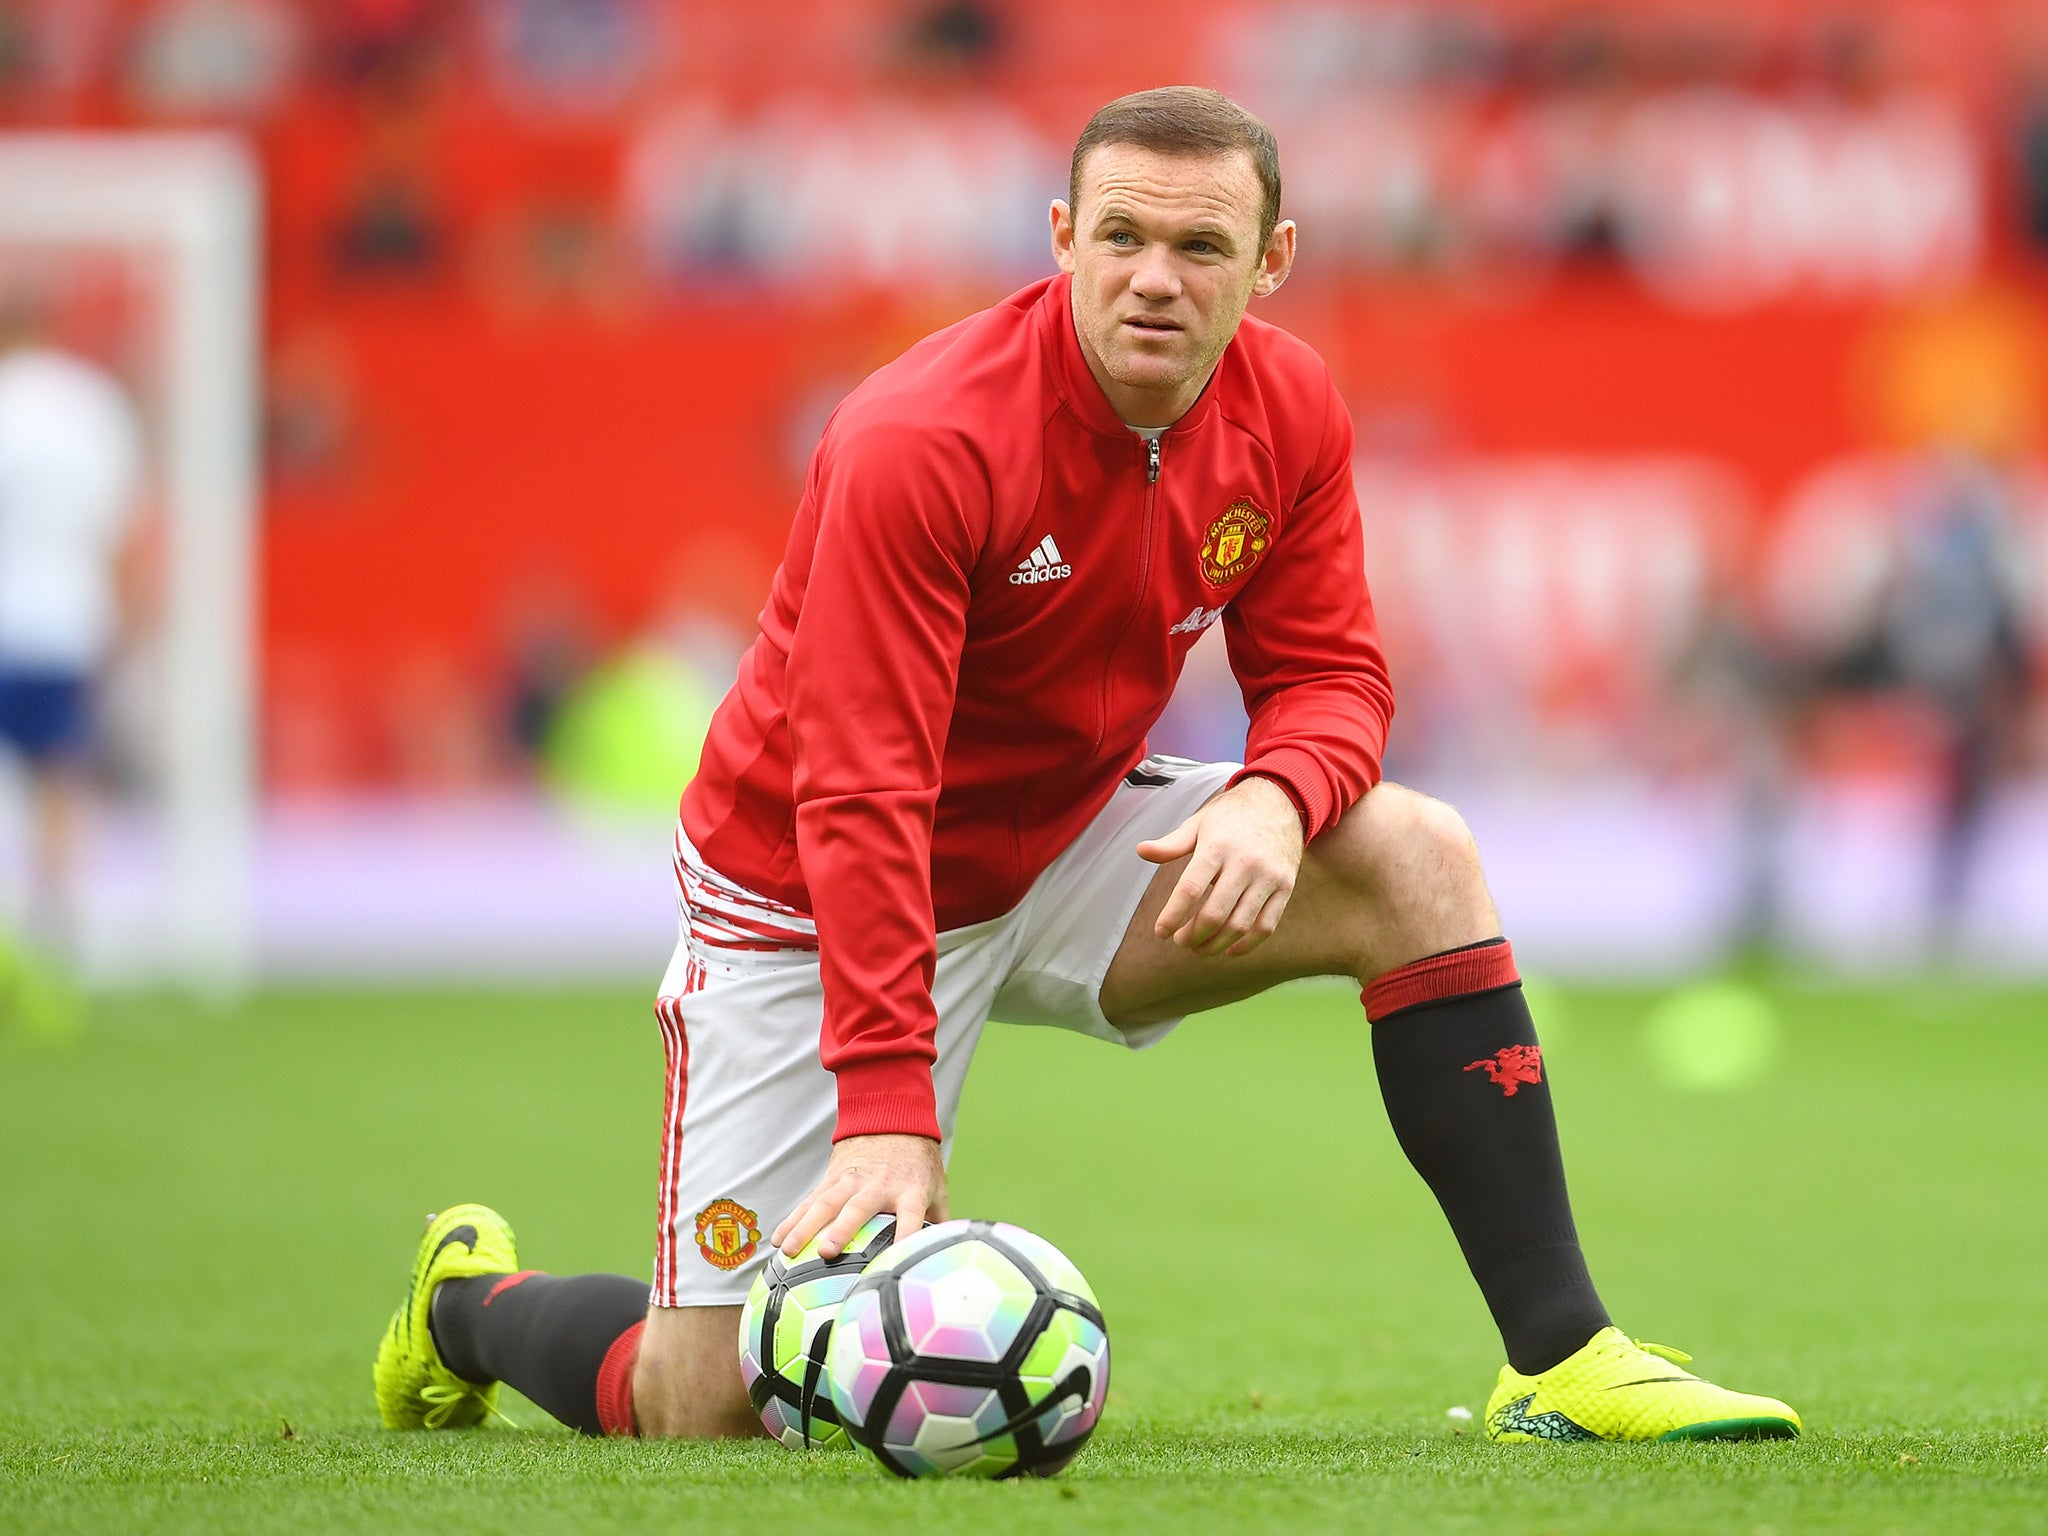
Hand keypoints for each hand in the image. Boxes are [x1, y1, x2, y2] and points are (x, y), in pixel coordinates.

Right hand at [772, 1132, 946, 1258]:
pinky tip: (778, 1239)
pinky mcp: (834, 1176)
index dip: (906, 1237)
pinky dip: (794, 1219)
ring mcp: (853, 1179)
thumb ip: (940, 1220)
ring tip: (788, 1250)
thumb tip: (947, 1256)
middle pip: (858, 1209)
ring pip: (826, 1203)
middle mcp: (879, 1185)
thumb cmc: (918, 1160)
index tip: (897, 1261)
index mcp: (911, 1190)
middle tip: (826, 1253)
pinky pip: (811, 1199)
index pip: (911, 1217)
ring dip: (806, 1227)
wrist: (892, 1116)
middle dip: (841, 1230)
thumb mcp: (937, 1185)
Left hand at [1135, 775, 1304, 958]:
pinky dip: (1247, 944)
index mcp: (1217, 846)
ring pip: (1240, 925)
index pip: (1190, 889)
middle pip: (1215, 913)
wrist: (1280, 801)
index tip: (1160, 932)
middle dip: (1193, 935)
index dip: (1173, 916)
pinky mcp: (1285, 887)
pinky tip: (1229, 949)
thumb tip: (1141, 851)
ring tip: (1199, 948)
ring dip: (1216, 944)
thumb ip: (1172, 843)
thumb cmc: (1231, 815)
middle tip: (1180, 941)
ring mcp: (1268, 876)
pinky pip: (1266, 925)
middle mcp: (1245, 862)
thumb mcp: (1199, 822)